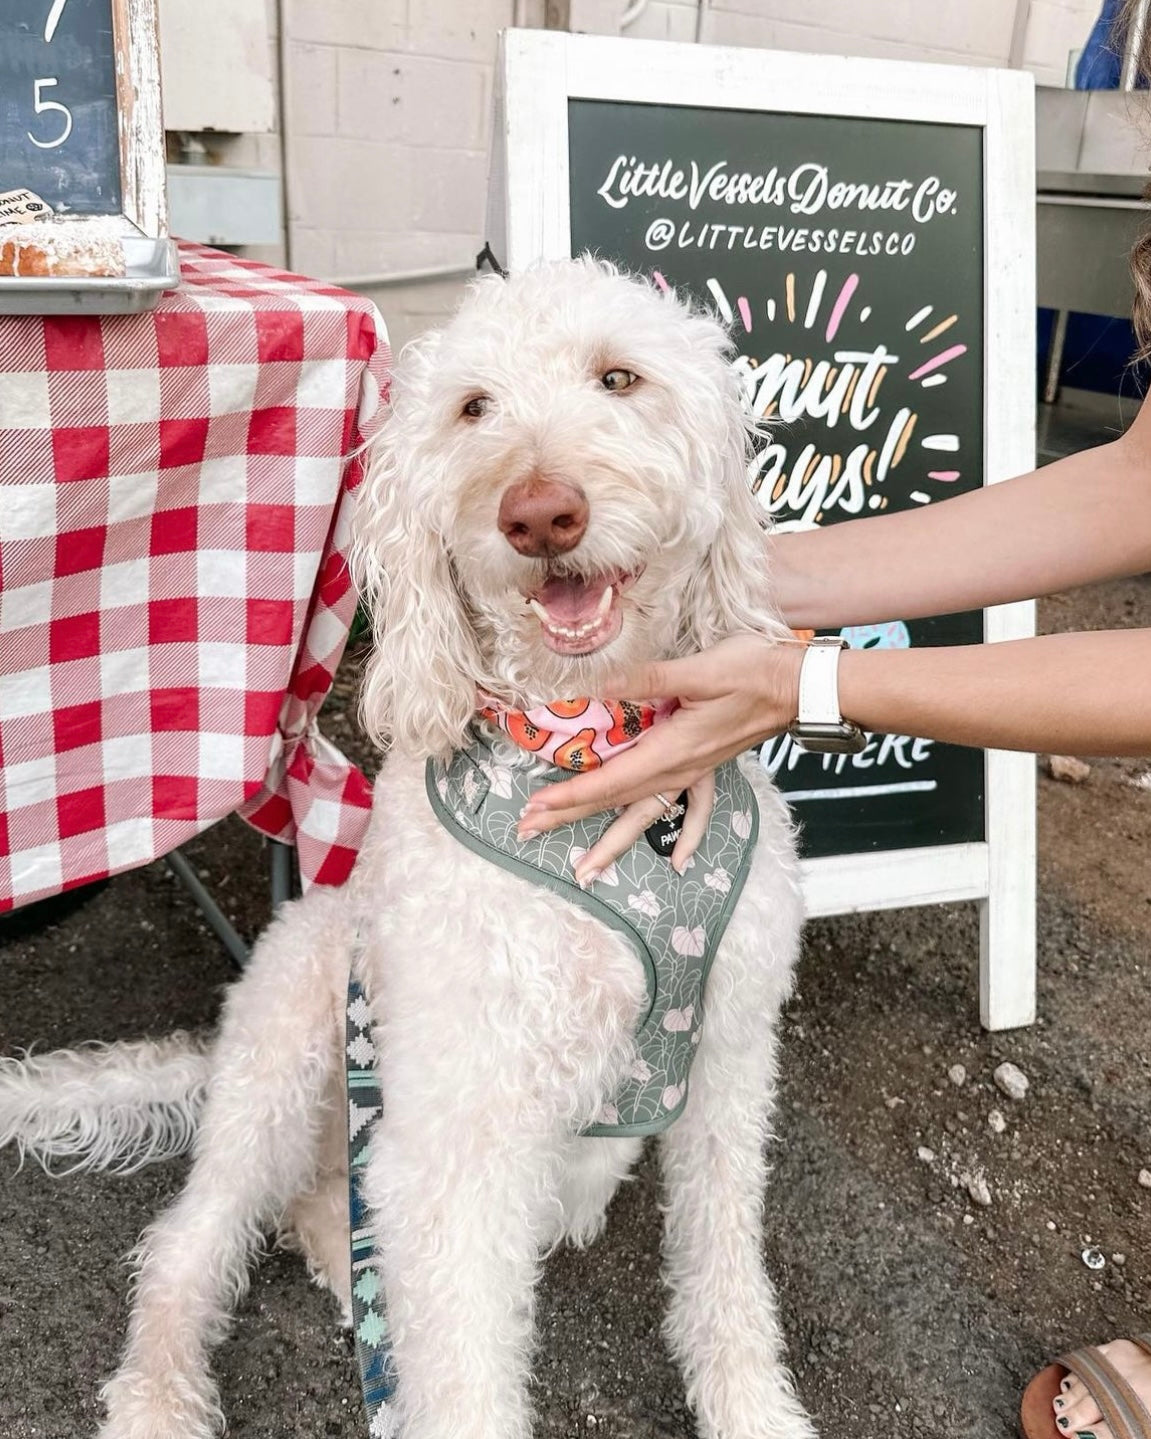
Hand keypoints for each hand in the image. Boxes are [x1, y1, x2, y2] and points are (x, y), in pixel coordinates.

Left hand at [517, 633, 804, 838]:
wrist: (801, 686)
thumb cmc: (753, 670)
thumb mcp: (696, 669)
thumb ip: (644, 680)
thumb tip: (596, 684)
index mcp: (670, 747)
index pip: (610, 779)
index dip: (570, 795)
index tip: (536, 808)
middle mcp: (679, 769)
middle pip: (616, 801)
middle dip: (570, 817)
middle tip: (528, 832)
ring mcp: (695, 772)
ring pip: (645, 813)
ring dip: (612, 842)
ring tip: (585, 871)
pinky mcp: (710, 767)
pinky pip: (695, 811)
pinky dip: (685, 837)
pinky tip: (676, 862)